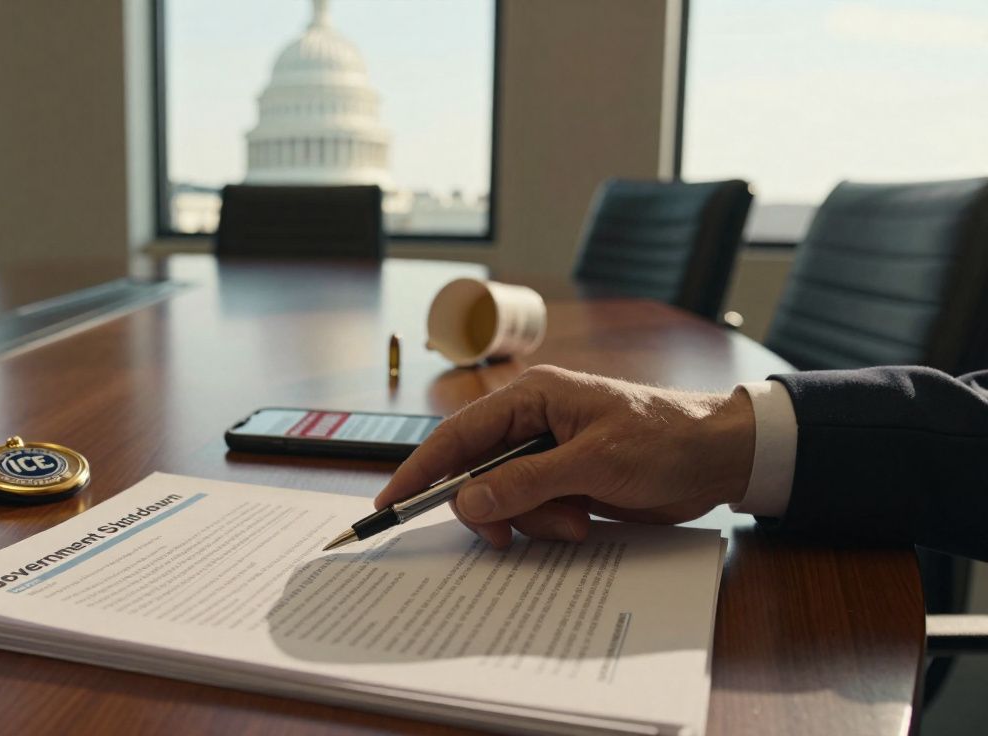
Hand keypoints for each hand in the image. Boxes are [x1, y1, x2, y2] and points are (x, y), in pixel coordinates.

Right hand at [375, 365, 755, 546]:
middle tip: (506, 536)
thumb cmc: (664, 440)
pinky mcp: (565, 481)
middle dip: (493, 508)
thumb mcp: (593, 463)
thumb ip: (526, 482)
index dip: (421, 469)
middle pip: (476, 472)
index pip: (458, 434)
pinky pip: (531, 510)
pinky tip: (583, 522)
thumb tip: (468, 501)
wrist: (722, 457)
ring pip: (503, 498)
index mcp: (533, 397)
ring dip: (532, 520)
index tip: (391, 502)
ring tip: (576, 522)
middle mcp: (533, 422)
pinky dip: (549, 525)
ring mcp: (548, 453)